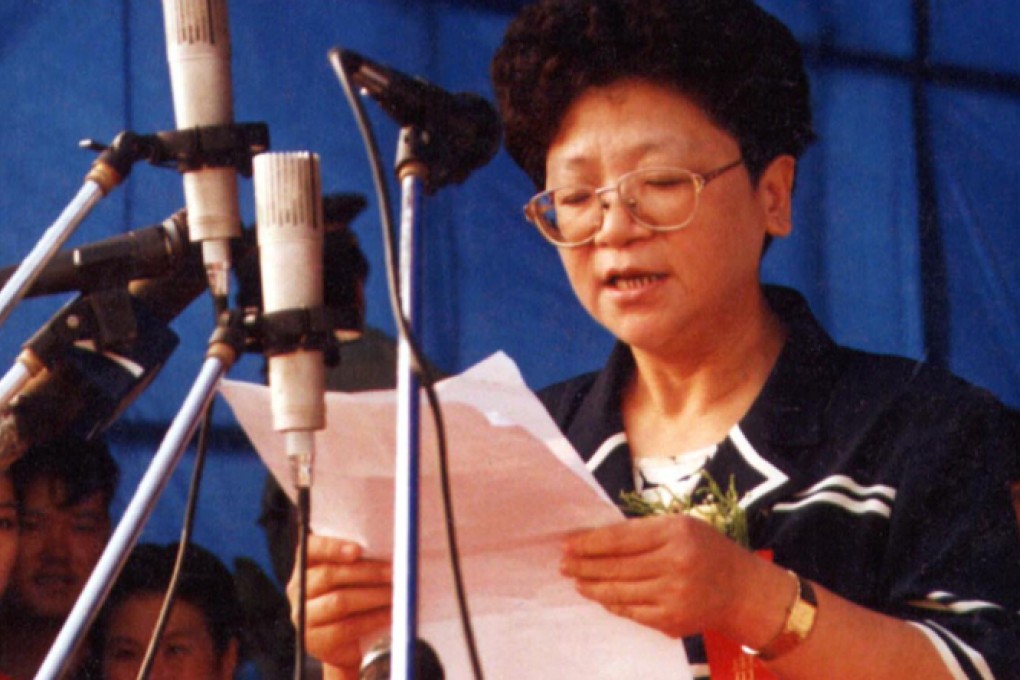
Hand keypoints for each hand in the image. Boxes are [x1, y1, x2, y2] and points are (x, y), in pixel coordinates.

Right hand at [288, 535, 392, 673]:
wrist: (348, 642)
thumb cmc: (356, 596)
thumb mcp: (354, 575)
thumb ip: (362, 560)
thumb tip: (392, 552)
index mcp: (306, 565)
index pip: (310, 549)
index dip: (332, 547)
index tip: (358, 550)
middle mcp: (298, 589)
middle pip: (329, 575)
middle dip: (367, 572)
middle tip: (394, 572)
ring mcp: (304, 616)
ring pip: (339, 601)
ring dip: (373, 595)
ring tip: (395, 592)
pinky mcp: (315, 641)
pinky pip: (346, 627)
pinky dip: (372, 619)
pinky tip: (389, 614)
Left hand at [559, 514, 767, 638]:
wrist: (742, 590)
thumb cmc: (705, 550)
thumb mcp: (680, 526)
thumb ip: (643, 532)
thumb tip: (596, 539)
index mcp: (675, 533)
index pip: (621, 539)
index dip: (590, 542)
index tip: (567, 544)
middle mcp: (675, 564)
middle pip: (616, 567)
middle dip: (584, 566)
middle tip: (563, 564)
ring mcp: (673, 596)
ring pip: (619, 592)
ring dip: (592, 587)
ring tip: (576, 580)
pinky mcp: (672, 621)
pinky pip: (631, 612)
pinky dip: (612, 604)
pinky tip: (600, 597)